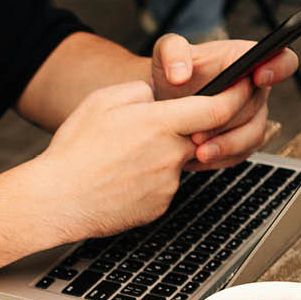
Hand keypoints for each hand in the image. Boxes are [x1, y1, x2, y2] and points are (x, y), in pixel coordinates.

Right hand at [32, 78, 259, 242]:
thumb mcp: (103, 101)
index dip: (237, 97)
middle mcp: (170, 156)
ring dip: (157, 160)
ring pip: (175, 164)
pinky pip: (161, 189)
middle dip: (183, 132)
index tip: (244, 91)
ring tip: (119, 163)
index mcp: (161, 124)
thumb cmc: (74, 152)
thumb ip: (140, 91)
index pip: (219, 110)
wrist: (56, 201)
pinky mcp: (157, 208)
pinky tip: (119, 183)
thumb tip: (155, 98)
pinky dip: (147, 184)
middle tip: (147, 135)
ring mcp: (166, 186)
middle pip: (197, 137)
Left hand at [151, 33, 298, 166]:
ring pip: (251, 136)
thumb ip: (172, 51)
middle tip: (199, 131)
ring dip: (226, 146)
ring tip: (198, 151)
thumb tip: (180, 74)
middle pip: (256, 107)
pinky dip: (219, 160)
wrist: (163, 104)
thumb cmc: (172, 73)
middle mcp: (254, 89)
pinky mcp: (239, 143)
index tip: (260, 77)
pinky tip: (196, 159)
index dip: (278, 68)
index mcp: (247, 60)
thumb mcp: (166, 52)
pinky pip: (239, 155)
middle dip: (229, 121)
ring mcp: (249, 118)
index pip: (282, 60)